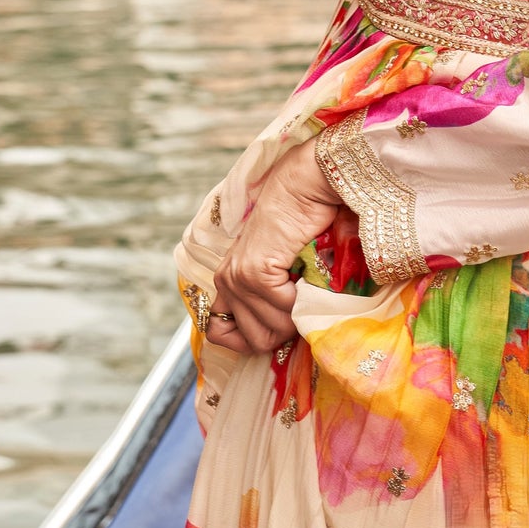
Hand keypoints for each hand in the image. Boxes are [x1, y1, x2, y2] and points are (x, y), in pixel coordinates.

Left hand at [206, 141, 339, 355]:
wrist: (303, 187)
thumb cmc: (301, 223)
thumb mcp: (282, 267)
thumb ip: (275, 296)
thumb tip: (288, 330)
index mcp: (228, 281)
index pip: (222, 334)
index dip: (256, 337)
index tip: (282, 323)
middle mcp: (226, 282)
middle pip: (256, 340)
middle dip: (285, 331)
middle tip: (302, 304)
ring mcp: (238, 278)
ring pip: (272, 329)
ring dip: (298, 315)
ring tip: (306, 286)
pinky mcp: (255, 272)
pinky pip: (285, 309)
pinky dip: (303, 299)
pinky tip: (307, 275)